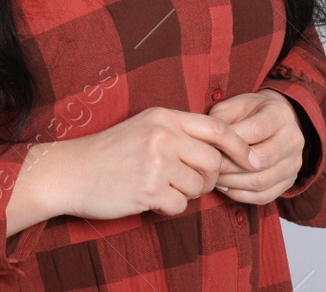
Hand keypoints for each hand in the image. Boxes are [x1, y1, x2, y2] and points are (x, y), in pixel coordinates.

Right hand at [46, 106, 257, 221]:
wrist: (71, 171)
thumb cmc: (107, 152)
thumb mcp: (143, 127)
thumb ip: (177, 132)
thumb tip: (218, 152)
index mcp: (164, 116)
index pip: (217, 129)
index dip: (240, 147)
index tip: (253, 161)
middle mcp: (163, 135)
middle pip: (214, 162)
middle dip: (208, 179)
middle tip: (187, 183)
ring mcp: (157, 162)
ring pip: (198, 186)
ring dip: (184, 194)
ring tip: (159, 188)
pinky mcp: (149, 189)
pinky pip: (180, 207)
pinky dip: (168, 209)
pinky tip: (148, 199)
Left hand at [203, 88, 306, 204]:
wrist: (275, 120)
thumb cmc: (250, 112)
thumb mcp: (235, 105)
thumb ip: (223, 119)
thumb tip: (208, 143)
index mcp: (281, 114)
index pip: (257, 130)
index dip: (232, 141)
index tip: (211, 144)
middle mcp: (293, 140)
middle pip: (263, 159)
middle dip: (230, 164)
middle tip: (210, 164)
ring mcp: (294, 163)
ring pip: (262, 181)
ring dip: (233, 182)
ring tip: (215, 176)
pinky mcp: (288, 182)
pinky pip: (263, 196)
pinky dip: (240, 194)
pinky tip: (225, 186)